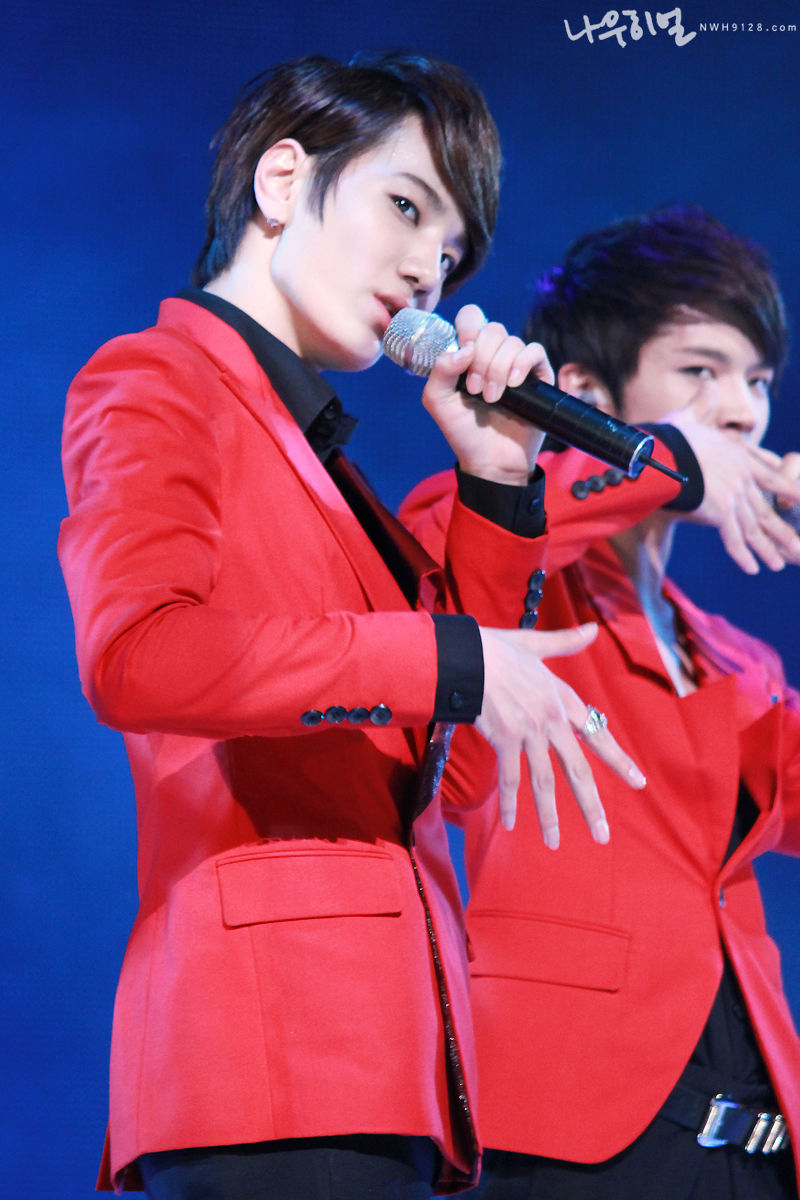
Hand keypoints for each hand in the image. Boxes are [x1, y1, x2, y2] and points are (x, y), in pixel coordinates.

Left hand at [421, 304, 551, 485]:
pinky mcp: (538, 376)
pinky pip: (535, 351)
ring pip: (512, 342)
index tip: (464, 357)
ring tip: (492, 398)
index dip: (468, 328)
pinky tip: (513, 384)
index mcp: (468, 352)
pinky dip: (522, 364)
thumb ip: (439, 370)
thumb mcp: (438, 401)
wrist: (490, 460)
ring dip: (498, 369)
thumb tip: (464, 349)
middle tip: (475, 390)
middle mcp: (493, 353)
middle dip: (481, 359)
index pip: (471, 316)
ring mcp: (516, 364)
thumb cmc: (463, 431)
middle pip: (492, 329)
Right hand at [476, 622, 646, 843]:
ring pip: (543, 781)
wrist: (467, 655)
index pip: (598, 736)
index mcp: (563, 700)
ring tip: (555, 843)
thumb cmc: (498, 648)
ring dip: (549, 815)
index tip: (639, 783)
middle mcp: (552, 719)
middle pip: (576, 769)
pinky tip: (511, 824)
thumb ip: (567, 642)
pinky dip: (510, 802)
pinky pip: (509, 778)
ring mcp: (528, 731)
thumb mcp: (537, 644)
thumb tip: (593, 629)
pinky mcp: (504, 738)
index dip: (619, 761)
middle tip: (603, 836)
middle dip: (591, 805)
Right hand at [665, 409, 799, 572]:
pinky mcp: (720, 510)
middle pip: (765, 509)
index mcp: (736, 456)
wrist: (657, 452)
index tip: (798, 499)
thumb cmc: (667, 436)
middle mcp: (740, 477)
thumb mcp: (687, 417)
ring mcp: (732, 495)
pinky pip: (733, 538)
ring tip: (779, 564)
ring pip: (754, 527)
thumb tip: (708, 384)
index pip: (768, 476)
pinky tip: (753, 569)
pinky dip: (743, 555)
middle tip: (797, 549)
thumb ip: (700, 405)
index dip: (786, 489)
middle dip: (781, 531)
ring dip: (767, 549)